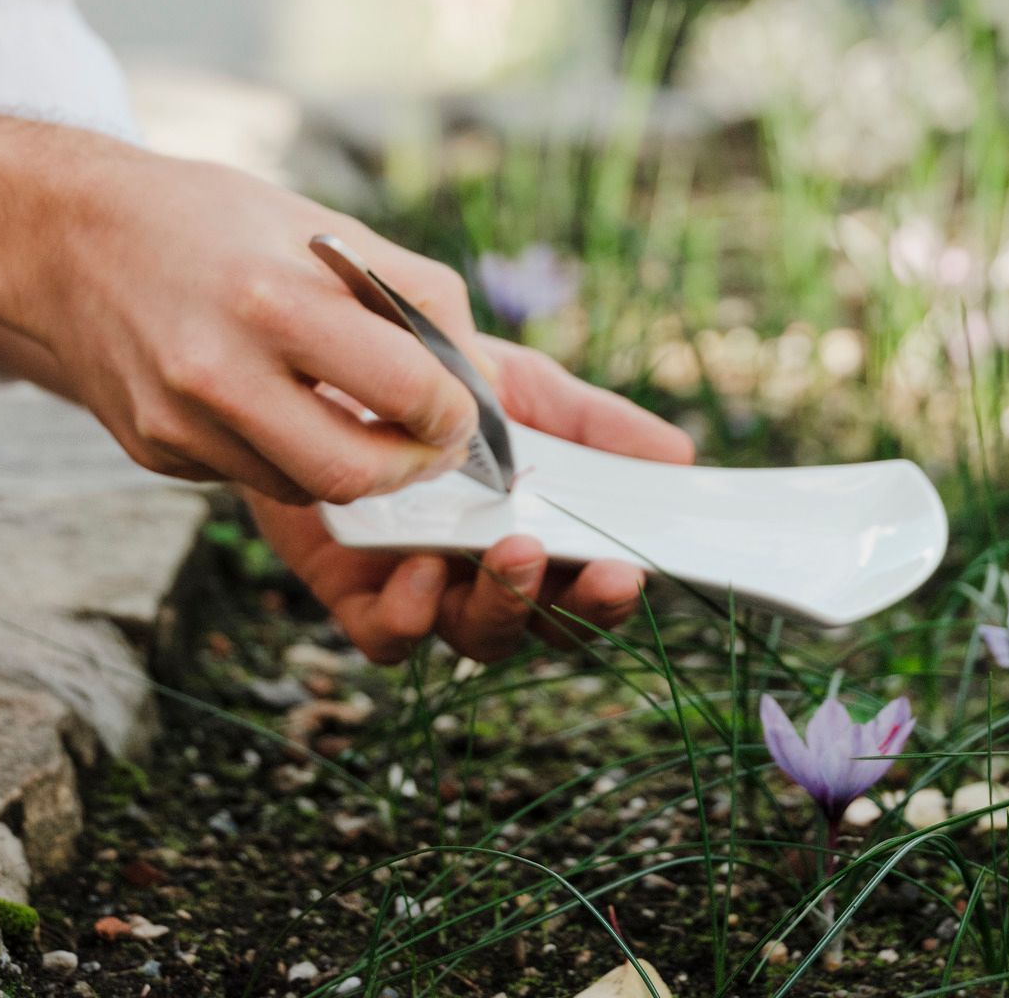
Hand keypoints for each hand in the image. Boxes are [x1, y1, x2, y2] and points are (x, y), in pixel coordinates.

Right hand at [0, 151, 508, 507]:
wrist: (68, 237)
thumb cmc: (209, 220)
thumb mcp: (322, 227)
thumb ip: (415, 295)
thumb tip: (482, 376)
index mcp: (272, 299)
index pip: (403, 389)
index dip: (453, 411)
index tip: (462, 408)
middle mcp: (217, 371)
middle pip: (353, 473)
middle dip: (411, 468)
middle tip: (429, 444)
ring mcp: (179, 423)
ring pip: (303, 488)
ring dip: (349, 467)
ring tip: (359, 417)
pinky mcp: (154, 452)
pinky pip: (249, 477)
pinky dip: (284, 455)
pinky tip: (276, 405)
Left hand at [249, 341, 695, 663]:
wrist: (329, 372)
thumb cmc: (436, 385)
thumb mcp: (522, 389)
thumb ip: (594, 423)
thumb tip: (679, 453)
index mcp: (540, 538)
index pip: (588, 590)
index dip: (612, 595)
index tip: (631, 568)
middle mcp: (487, 577)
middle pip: (544, 627)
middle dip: (572, 607)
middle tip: (585, 568)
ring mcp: (426, 591)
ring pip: (476, 636)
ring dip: (502, 604)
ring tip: (509, 551)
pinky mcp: (358, 593)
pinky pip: (389, 636)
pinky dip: (409, 616)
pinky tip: (419, 566)